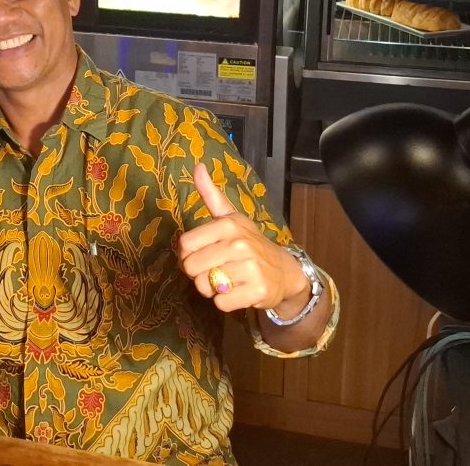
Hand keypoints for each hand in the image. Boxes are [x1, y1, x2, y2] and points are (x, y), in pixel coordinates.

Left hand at [177, 162, 308, 313]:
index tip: (200, 255)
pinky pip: (221, 303)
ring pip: (205, 286)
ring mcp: (250, 268)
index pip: (185, 245)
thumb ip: (210, 195)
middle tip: (213, 270)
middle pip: (192, 268)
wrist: (284, 270)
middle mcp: (239, 244)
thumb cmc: (249, 243)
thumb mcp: (231, 217)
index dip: (187, 254)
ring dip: (211, 288)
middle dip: (198, 274)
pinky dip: (225, 302)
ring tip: (226, 280)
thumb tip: (197, 166)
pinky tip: (237, 291)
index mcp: (228, 225)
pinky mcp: (258, 290)